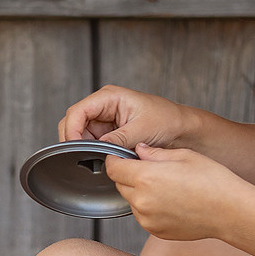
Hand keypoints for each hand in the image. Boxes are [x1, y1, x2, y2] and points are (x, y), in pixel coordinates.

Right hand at [58, 85, 197, 148]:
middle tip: (82, 157)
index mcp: (110, 97)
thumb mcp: (142, 130)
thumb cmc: (167, 120)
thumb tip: (99, 148)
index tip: (75, 147)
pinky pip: (92, 142)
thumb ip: (118, 139)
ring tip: (96, 158)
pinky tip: (101, 158)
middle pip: (74, 122)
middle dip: (75, 140)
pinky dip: (93, 151)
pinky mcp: (109, 132)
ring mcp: (105, 120)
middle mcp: (104, 106)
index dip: (72, 130)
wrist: (181, 129)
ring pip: (81, 134)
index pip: (78, 111)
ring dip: (85, 147)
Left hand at [105, 144, 254, 241]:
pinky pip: (142, 215)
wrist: (231, 211)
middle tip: (150, 170)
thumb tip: (139, 150)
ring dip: (139, 192)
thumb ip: (154, 153)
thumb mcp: (183, 155)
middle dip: (129, 175)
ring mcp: (147, 219)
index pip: (113, 167)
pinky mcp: (155, 231)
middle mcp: (142, 201)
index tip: (124, 156)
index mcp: (146, 177)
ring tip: (165, 187)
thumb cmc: (213, 180)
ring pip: (131, 201)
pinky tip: (170, 201)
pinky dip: (149, 208)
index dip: (116, 159)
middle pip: (120, 184)